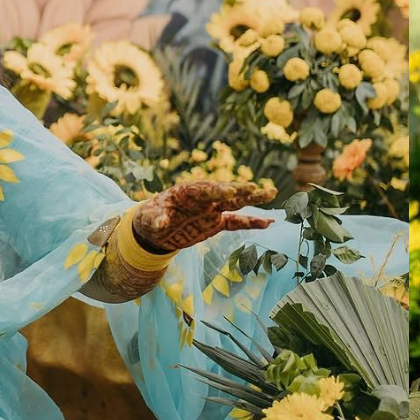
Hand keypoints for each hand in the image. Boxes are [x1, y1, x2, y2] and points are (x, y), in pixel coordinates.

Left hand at [132, 180, 275, 253]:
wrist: (154, 230)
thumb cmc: (149, 219)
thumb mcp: (148, 219)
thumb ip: (156, 219)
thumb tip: (161, 223)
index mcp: (186, 192)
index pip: (204, 190)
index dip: (217, 191)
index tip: (230, 192)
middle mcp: (203, 198)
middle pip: (224, 193)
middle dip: (240, 191)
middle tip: (257, 189)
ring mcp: (211, 210)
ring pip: (235, 203)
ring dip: (252, 199)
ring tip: (271, 193)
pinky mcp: (216, 222)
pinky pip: (236, 222)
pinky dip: (251, 222)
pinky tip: (268, 222)